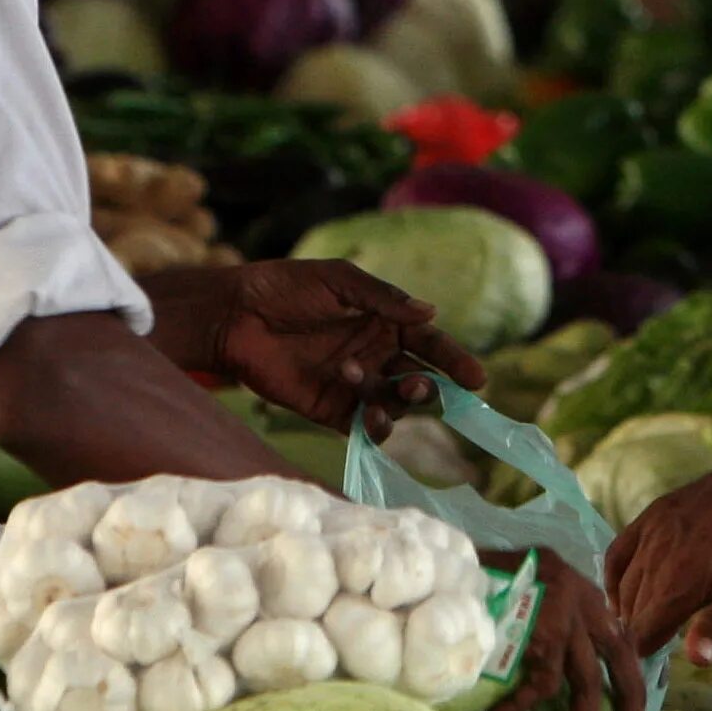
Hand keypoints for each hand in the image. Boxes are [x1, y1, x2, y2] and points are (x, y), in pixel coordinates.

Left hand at [142, 261, 486, 438]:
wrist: (235, 316)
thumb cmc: (286, 287)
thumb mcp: (338, 281)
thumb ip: (383, 299)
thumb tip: (430, 313)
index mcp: (384, 322)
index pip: (430, 345)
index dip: (455, 361)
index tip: (476, 379)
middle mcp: (377, 356)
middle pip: (419, 380)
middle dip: (428, 388)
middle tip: (416, 386)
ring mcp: (355, 386)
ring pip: (395, 406)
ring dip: (398, 406)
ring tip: (382, 398)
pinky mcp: (330, 411)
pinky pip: (364, 428)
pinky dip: (376, 429)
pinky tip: (371, 420)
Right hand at [484, 550, 648, 710]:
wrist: (457, 564)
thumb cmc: (490, 578)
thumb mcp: (536, 587)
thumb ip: (557, 617)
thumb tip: (567, 668)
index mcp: (582, 592)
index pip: (619, 635)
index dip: (630, 671)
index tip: (634, 701)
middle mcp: (581, 601)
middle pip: (618, 656)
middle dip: (628, 697)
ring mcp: (566, 617)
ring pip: (585, 682)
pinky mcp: (544, 635)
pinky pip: (540, 686)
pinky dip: (520, 707)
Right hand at [606, 454, 711, 664]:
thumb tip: (696, 660)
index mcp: (680, 582)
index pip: (642, 634)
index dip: (644, 659)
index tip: (650, 674)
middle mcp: (656, 557)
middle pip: (632, 613)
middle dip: (637, 637)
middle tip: (648, 657)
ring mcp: (651, 532)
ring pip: (624, 585)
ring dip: (628, 611)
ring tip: (638, 632)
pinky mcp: (652, 514)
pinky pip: (618, 552)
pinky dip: (613, 577)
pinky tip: (619, 593)